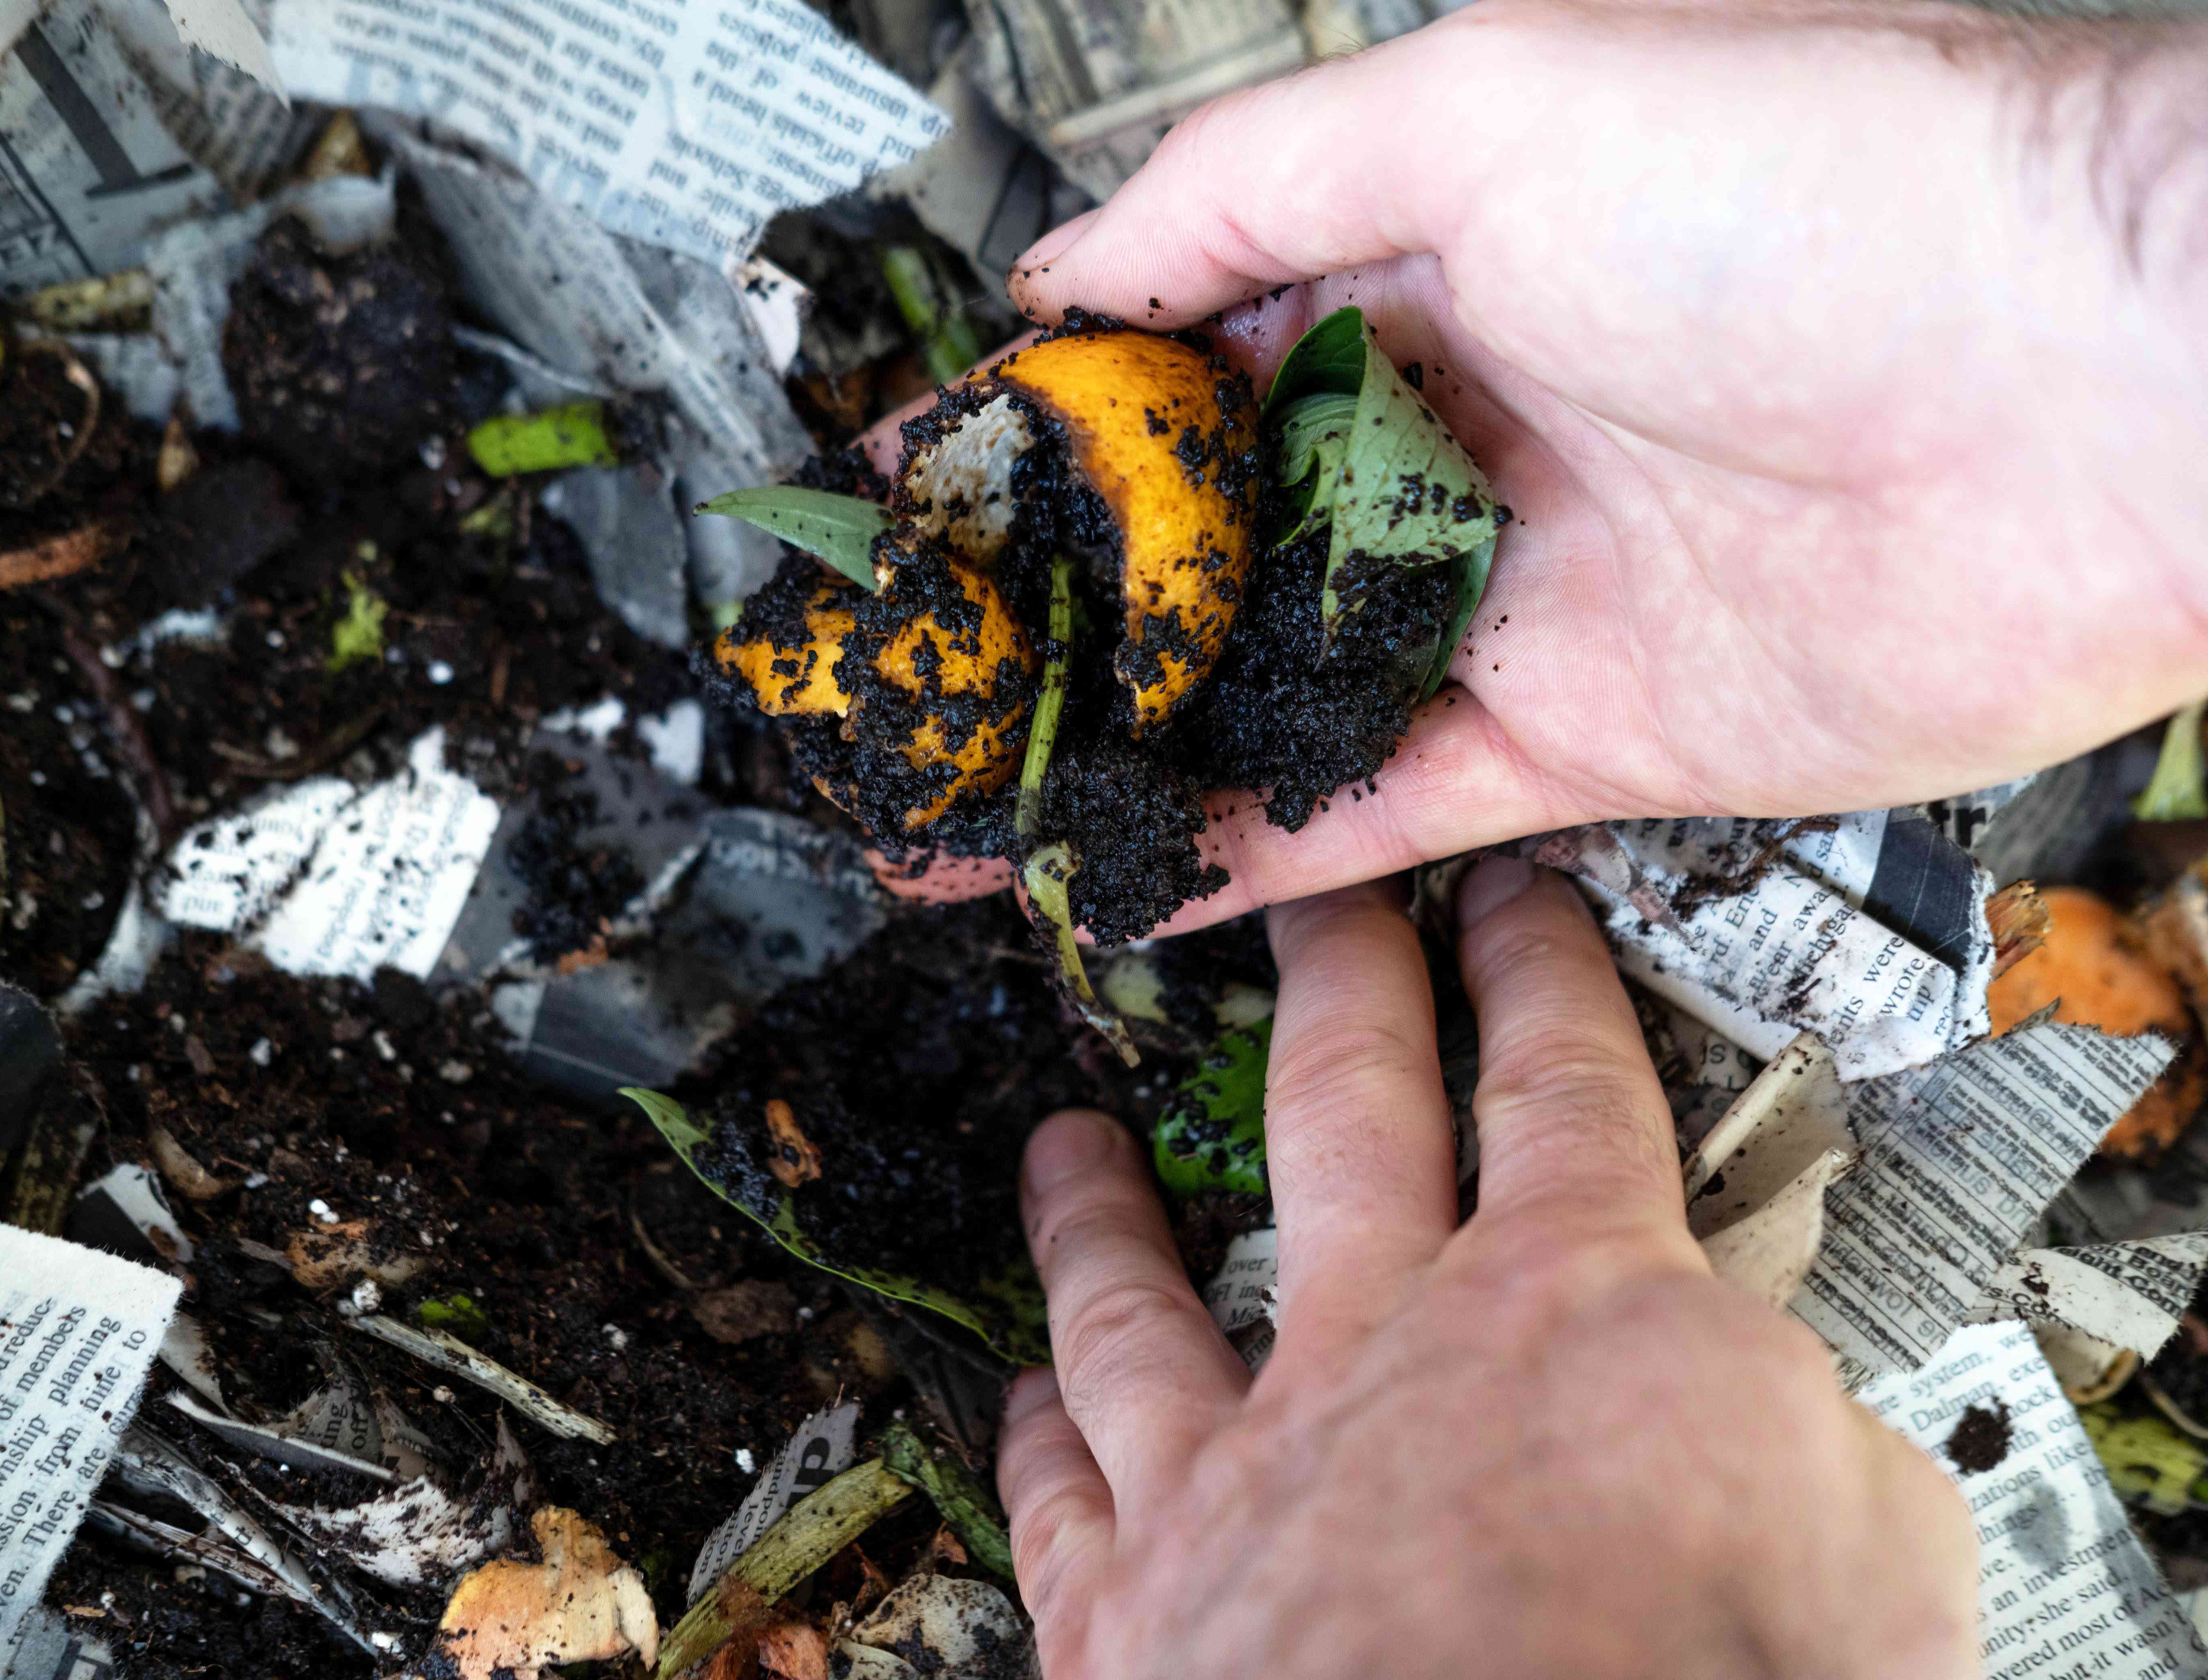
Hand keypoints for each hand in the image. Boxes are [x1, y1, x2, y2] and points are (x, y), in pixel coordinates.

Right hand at [880, 0, 2207, 927]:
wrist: (2101, 386)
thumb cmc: (1830, 186)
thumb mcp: (1495, 98)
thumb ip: (1254, 186)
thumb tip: (1070, 270)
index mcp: (1426, 267)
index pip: (1170, 364)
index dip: (1028, 434)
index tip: (902, 494)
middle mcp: (1454, 436)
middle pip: (1201, 550)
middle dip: (1046, 614)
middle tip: (899, 677)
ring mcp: (1503, 597)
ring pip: (1262, 690)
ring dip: (1108, 748)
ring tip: (956, 804)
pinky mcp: (1574, 738)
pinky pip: (1369, 807)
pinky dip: (1242, 846)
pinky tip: (1113, 871)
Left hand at [998, 860, 1977, 1677]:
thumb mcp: (1871, 1546)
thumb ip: (1805, 1437)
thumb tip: (1781, 1424)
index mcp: (1573, 1315)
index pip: (1564, 1087)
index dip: (1542, 981)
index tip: (1513, 915)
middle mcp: (1381, 1357)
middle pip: (1341, 1113)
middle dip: (1334, 992)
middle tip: (1307, 916)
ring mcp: (1240, 1476)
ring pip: (1136, 1295)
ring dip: (1098, 1213)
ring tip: (1068, 1150)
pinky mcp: (1135, 1609)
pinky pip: (1060, 1491)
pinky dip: (1031, 1433)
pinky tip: (1016, 1392)